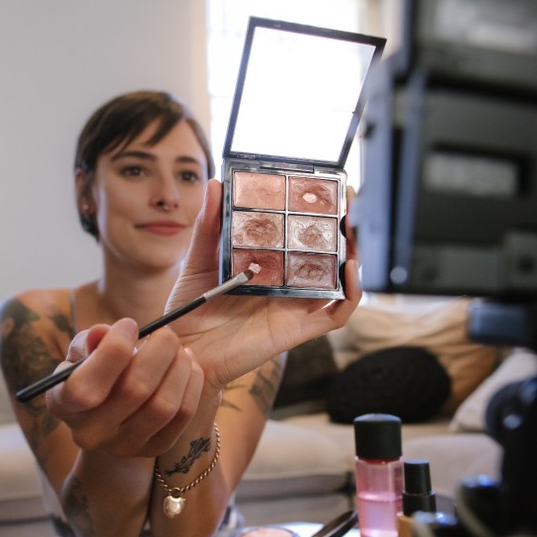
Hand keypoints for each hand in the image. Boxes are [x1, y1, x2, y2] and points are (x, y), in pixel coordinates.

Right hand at [43, 317, 205, 457]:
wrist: (111, 411)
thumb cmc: (95, 369)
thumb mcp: (84, 352)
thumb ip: (90, 341)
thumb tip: (103, 333)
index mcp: (62, 404)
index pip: (84, 388)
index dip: (112, 351)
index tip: (130, 324)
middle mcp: (88, 433)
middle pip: (133, 391)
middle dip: (157, 351)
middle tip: (166, 332)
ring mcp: (122, 446)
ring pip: (162, 405)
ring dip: (178, 368)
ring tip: (179, 348)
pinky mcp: (153, 449)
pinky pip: (182, 416)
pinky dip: (191, 385)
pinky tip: (188, 366)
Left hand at [166, 178, 361, 390]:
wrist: (183, 352)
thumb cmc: (191, 310)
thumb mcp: (199, 261)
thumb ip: (209, 226)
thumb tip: (216, 184)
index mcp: (268, 267)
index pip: (301, 238)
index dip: (318, 215)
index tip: (325, 188)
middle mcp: (287, 286)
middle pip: (328, 255)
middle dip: (344, 227)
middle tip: (347, 198)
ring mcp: (295, 308)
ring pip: (339, 280)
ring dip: (353, 254)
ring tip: (352, 227)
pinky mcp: (297, 330)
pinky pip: (336, 313)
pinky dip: (351, 292)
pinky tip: (348, 268)